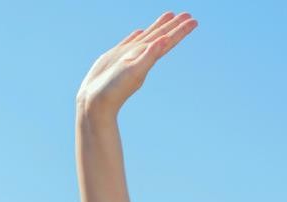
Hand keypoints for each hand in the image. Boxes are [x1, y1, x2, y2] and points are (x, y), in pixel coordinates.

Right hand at [76, 11, 197, 119]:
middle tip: (187, 15)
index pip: (167, 41)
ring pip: (146, 37)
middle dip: (173, 25)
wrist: (93, 103)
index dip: (180, 31)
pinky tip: (139, 31)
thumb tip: (163, 41)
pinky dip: (135, 36)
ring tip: (168, 15)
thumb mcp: (133, 72)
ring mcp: (127, 56)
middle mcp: (139, 56)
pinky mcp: (114, 57)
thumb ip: (148, 56)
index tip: (193, 21)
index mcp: (146, 58)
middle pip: (160, 36)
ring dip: (157, 27)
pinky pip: (129, 42)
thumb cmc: (113, 90)